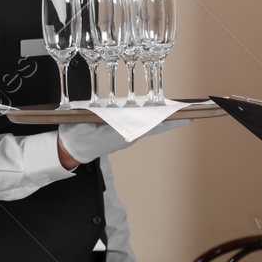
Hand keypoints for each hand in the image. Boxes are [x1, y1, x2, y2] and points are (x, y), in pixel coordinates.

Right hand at [57, 118, 189, 166]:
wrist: (70, 151)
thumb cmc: (76, 137)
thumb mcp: (82, 124)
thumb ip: (96, 117)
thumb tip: (110, 112)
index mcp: (120, 133)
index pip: (150, 125)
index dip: (169, 120)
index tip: (186, 116)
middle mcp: (127, 136)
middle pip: (155, 126)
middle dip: (173, 119)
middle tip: (191, 113)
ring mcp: (126, 136)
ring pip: (150, 125)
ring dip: (164, 118)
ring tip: (179, 111)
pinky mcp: (122, 134)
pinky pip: (142, 125)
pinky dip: (152, 119)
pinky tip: (158, 113)